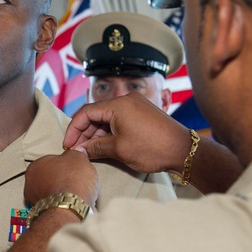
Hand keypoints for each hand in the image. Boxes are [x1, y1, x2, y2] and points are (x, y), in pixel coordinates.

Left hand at [25, 149, 98, 208]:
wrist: (71, 206)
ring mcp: (34, 201)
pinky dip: (61, 206)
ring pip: (50, 194)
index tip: (71, 169)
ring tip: (74, 195)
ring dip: (60, 194)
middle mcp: (30, 184)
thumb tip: (74, 156)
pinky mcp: (43, 214)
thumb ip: (73, 154)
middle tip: (73, 181)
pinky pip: (54, 206)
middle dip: (60, 180)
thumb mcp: (78, 157)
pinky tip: (71, 204)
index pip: (49, 162)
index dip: (63, 165)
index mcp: (35, 166)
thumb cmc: (72, 181)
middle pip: (47, 178)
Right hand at [63, 93, 190, 173]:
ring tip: (88, 151)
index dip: (73, 129)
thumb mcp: (119, 150)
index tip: (67, 144)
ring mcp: (135, 106)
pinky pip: (118, 120)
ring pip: (107, 118)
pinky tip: (103, 146)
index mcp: (119, 104)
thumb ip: (95, 148)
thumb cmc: (153, 149)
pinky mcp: (141, 114)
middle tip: (75, 150)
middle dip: (84, 132)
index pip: (86, 112)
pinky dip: (109, 132)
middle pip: (95, 114)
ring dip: (96, 134)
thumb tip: (79, 151)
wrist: (183, 150)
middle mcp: (126, 100)